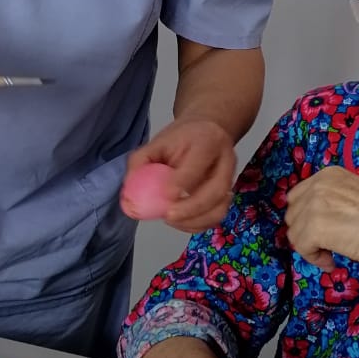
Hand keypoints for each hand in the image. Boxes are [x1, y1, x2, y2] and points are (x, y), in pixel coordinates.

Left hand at [127, 118, 236, 232]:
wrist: (207, 132)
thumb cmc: (182, 139)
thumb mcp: (158, 142)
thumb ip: (141, 162)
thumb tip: (129, 192)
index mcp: (208, 140)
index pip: (199, 162)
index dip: (183, 180)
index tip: (165, 194)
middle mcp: (225, 161)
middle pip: (217, 189)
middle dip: (192, 208)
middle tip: (168, 215)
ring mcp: (229, 180)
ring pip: (220, 207)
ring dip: (196, 220)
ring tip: (171, 220)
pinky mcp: (227, 195)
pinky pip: (217, 216)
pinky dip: (198, 225)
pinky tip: (180, 222)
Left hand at [286, 166, 358, 270]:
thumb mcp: (355, 195)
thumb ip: (333, 200)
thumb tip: (314, 218)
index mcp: (329, 174)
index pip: (298, 196)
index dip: (307, 217)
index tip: (324, 231)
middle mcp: (318, 184)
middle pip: (293, 214)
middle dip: (306, 232)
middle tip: (327, 245)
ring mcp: (315, 204)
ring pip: (295, 233)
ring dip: (311, 248)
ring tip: (332, 255)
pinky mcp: (314, 227)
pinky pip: (301, 247)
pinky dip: (314, 259)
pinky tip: (332, 262)